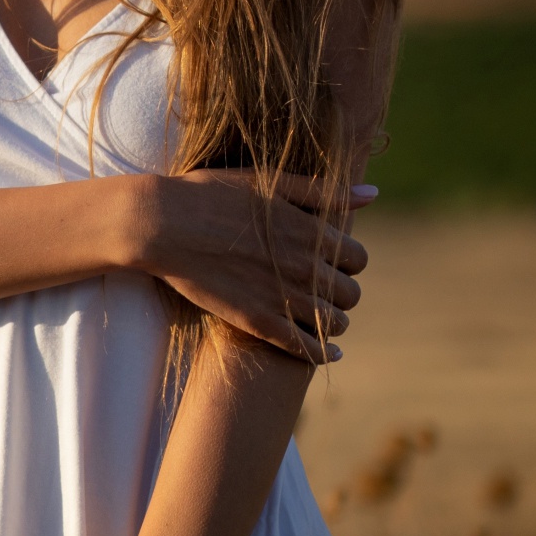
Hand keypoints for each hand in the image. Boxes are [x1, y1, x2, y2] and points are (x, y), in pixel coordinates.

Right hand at [130, 172, 369, 364]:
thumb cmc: (210, 194)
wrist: (162, 223)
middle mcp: (304, 267)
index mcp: (310, 231)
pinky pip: (305, 347)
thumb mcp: (269, 182)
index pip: (358, 257)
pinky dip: (322, 353)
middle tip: (326, 291)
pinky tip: (328, 353)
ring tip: (322, 318)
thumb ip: (322, 191)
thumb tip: (372, 192)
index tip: (333, 263)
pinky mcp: (257, 321)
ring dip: (334, 322)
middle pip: (350, 293)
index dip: (348, 262)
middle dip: (343, 293)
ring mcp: (282, 297)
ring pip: (334, 323)